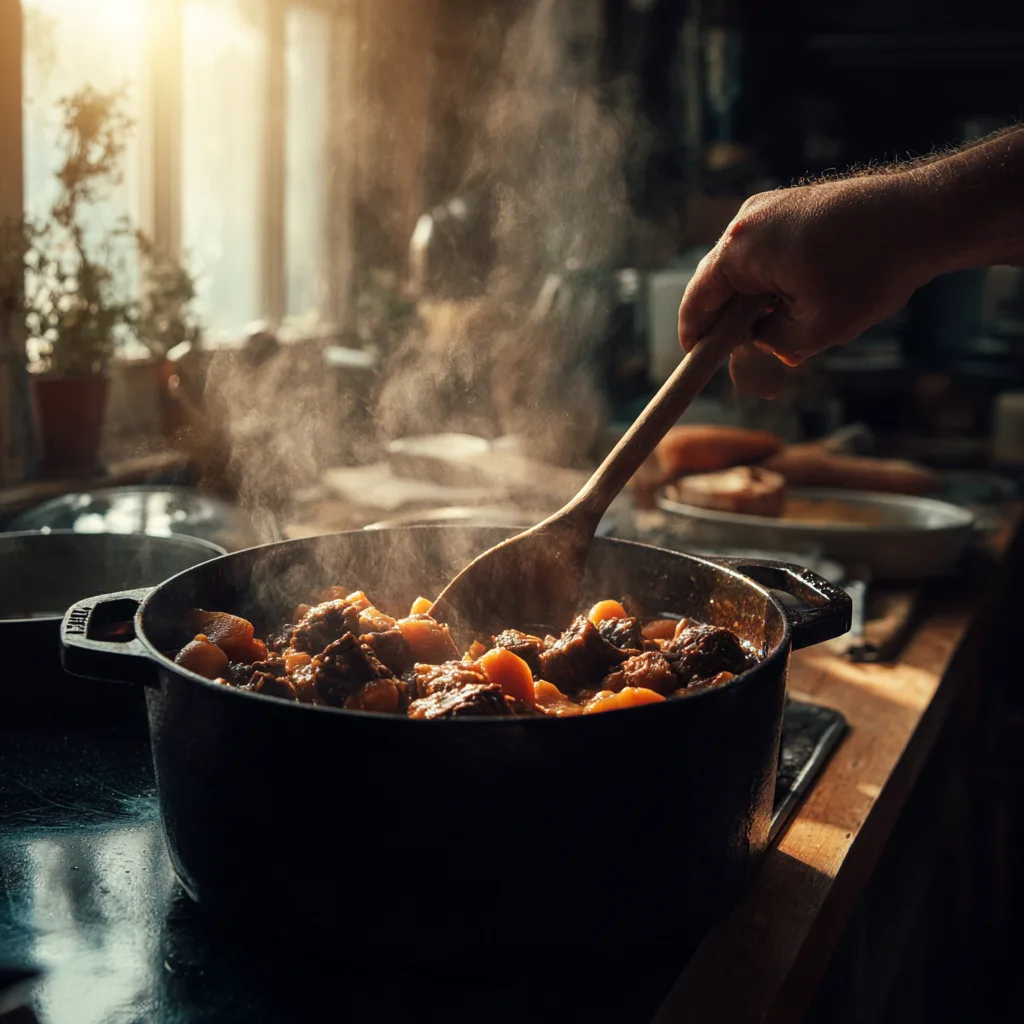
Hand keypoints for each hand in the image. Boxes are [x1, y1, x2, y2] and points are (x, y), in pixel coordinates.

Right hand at [677, 176, 935, 396]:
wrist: (925, 215)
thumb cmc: (871, 270)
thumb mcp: (815, 331)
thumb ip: (771, 345)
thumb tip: (758, 339)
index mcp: (741, 249)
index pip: (698, 299)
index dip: (694, 334)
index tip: (694, 358)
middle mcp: (747, 220)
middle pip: (717, 280)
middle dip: (726, 318)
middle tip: (739, 350)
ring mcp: (770, 206)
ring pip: (743, 265)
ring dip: (752, 298)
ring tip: (778, 326)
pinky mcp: (793, 204)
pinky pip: (766, 248)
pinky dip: (772, 276)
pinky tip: (798, 296)